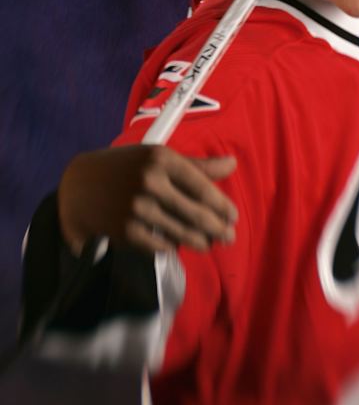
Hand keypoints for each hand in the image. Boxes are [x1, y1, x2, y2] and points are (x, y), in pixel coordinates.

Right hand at [58, 145, 237, 255]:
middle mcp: (150, 181)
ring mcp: (137, 208)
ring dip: (201, 242)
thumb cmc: (125, 168)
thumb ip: (196, 165)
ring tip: (209, 244)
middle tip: (229, 237)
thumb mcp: (156, 157)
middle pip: (196, 213)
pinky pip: (161, 245)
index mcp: (160, 158)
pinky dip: (173, 246)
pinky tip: (179, 245)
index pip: (202, 186)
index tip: (232, 216)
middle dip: (218, 229)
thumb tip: (232, 164)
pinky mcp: (127, 231)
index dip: (222, 205)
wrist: (79, 187)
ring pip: (182, 233)